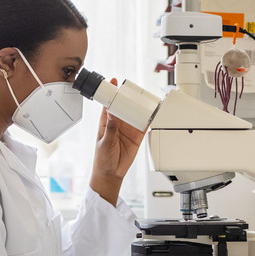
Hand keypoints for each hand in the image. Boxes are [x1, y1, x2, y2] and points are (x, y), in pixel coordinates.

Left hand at [89, 79, 146, 205]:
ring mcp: (128, 128)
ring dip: (139, 107)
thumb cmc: (102, 158)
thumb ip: (111, 127)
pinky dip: (149, 118)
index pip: (108, 103)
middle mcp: (117, 122)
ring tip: (145, 99)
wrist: (112, 173)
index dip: (111, 92)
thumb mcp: (105, 142)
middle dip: (128, 97)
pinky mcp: (137, 136)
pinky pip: (144, 124)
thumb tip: (111, 112)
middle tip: (134, 90)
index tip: (114, 82)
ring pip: (135, 113)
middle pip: (124, 106)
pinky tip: (152, 112)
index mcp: (106, 121)